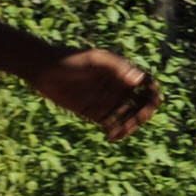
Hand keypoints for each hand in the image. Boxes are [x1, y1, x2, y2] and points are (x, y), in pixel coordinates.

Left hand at [32, 46, 161, 140]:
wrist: (43, 70)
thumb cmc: (69, 59)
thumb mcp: (94, 60)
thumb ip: (115, 67)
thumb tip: (138, 80)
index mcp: (122, 72)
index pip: (147, 85)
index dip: (153, 95)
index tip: (151, 104)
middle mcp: (117, 87)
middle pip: (141, 104)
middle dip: (142, 114)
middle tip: (136, 121)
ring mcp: (107, 101)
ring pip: (128, 117)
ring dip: (129, 127)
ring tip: (119, 133)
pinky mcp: (95, 112)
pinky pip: (112, 125)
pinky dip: (116, 132)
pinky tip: (110, 136)